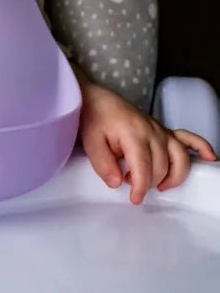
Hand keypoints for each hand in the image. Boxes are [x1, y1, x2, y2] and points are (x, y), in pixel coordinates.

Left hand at [78, 79, 216, 203]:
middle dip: (150, 181)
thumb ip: (103, 164)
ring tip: (160, 185)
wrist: (96, 99)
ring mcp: (160, 129)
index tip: (134, 199)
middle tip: (131, 183)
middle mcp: (152, 131)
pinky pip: (188, 137)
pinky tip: (210, 158)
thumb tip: (117, 183)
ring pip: (179, 157)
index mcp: (133, 134)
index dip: (141, 187)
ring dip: (174, 175)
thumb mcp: (91, 142)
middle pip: (162, 166)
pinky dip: (201, 147)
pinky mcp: (163, 129)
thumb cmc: (94, 119)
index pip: (144, 167)